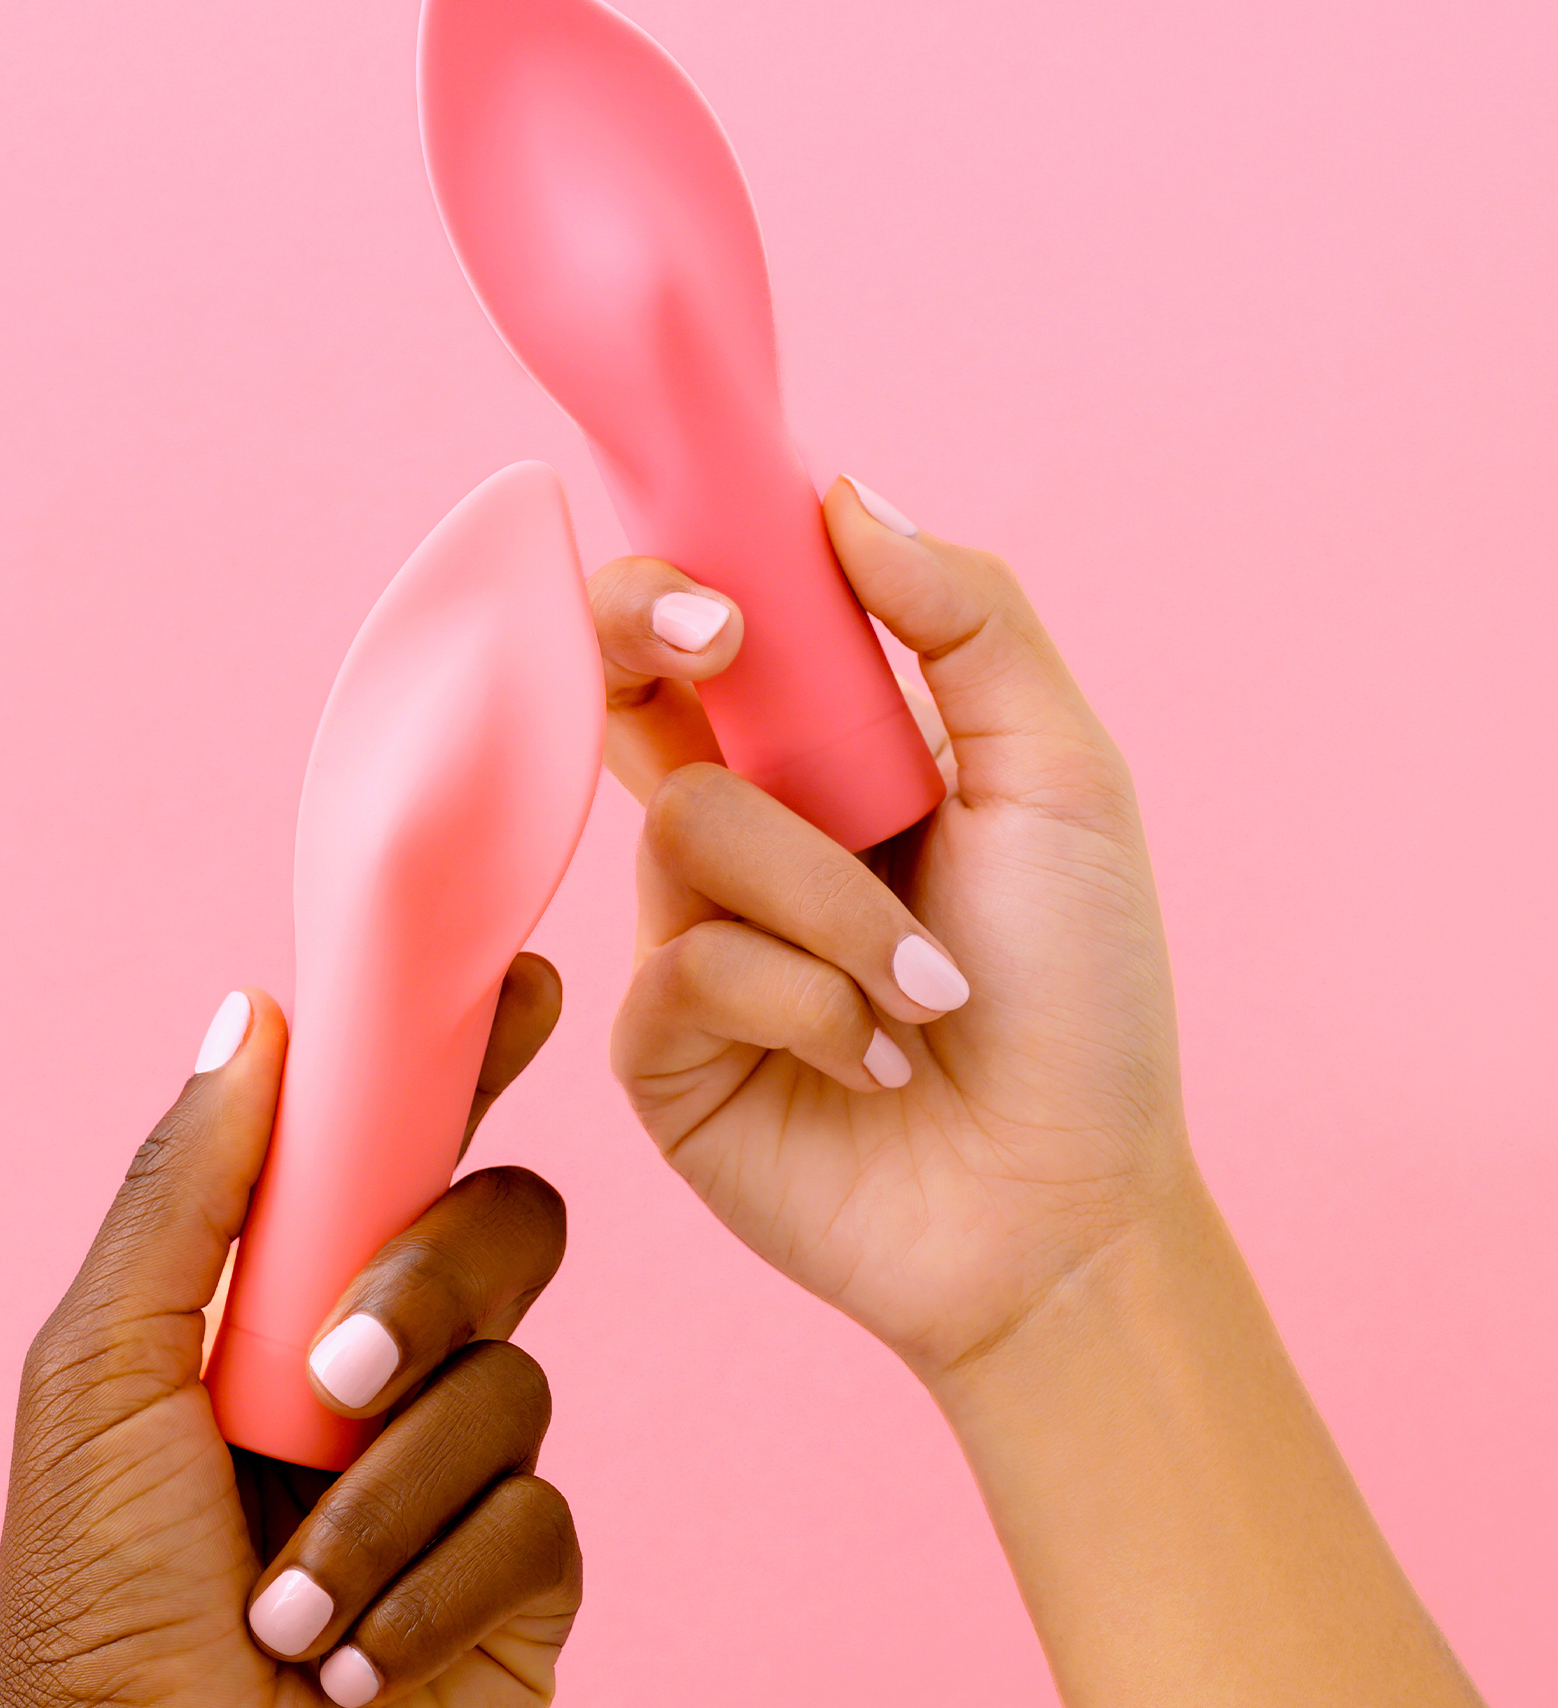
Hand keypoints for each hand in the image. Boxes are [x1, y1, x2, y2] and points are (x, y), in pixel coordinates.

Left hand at [0, 956, 580, 1707]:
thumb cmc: (94, 1590)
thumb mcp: (107, 1364)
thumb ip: (188, 1188)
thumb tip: (252, 1012)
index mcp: (312, 1284)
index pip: (420, 1136)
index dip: (479, 1052)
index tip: (527, 984)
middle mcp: (407, 1356)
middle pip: (508, 1227)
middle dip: (426, 1289)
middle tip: (329, 1379)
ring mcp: (472, 1465)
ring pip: (514, 1391)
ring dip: (379, 1504)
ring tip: (285, 1600)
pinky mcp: (525, 1581)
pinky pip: (535, 1527)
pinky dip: (421, 1592)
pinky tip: (348, 1654)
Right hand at [596, 481, 1186, 1378]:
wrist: (1061, 1210)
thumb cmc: (1081, 997)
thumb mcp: (1063, 782)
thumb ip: (967, 623)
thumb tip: (846, 496)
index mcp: (822, 760)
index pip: (706, 631)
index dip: (680, 575)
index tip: (733, 572)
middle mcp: (739, 835)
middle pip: (625, 689)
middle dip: (645, 635)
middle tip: (720, 641)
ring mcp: (686, 936)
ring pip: (692, 830)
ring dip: (838, 909)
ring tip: (930, 993)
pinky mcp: (657, 1046)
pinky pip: (687, 964)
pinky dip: (812, 1003)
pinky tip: (881, 1062)